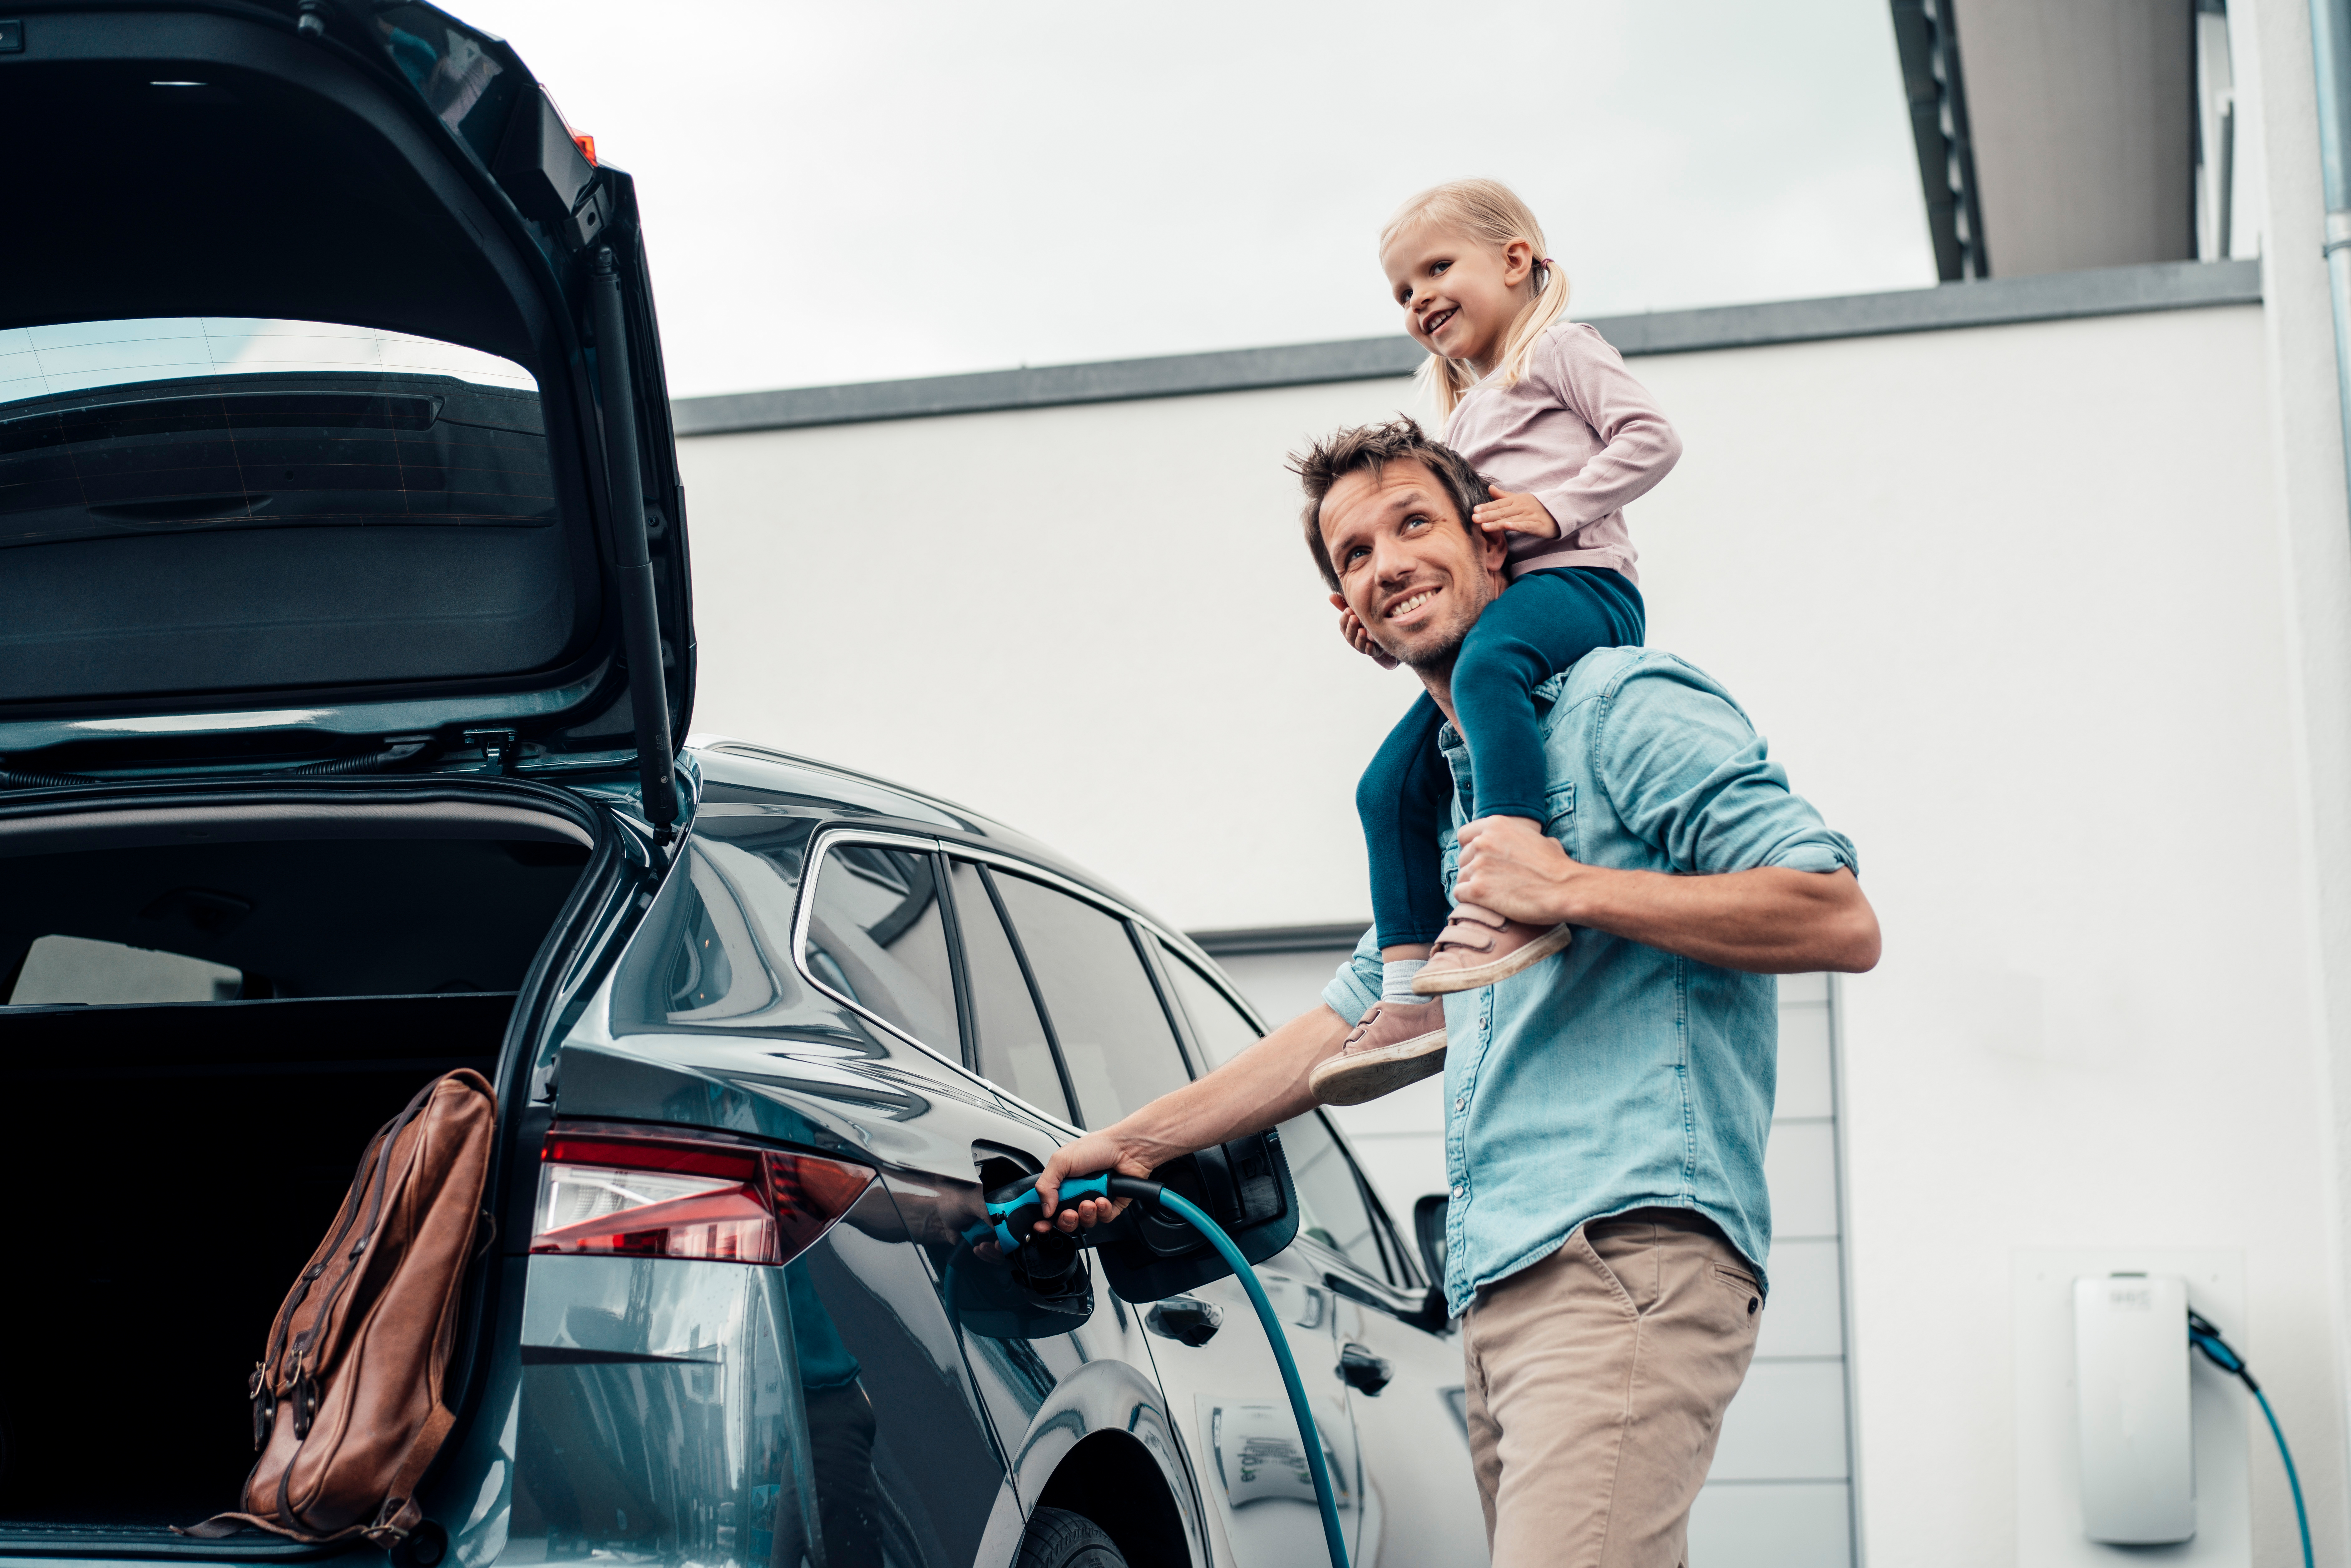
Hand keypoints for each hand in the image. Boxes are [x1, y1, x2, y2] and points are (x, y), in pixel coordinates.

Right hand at [1036, 1130, 1156, 1234]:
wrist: (1127, 1148)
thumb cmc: (1098, 1147)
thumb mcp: (1062, 1160)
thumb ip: (1046, 1184)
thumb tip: (1044, 1208)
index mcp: (1062, 1182)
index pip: (1047, 1207)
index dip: (1044, 1219)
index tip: (1043, 1224)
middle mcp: (1077, 1193)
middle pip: (1065, 1220)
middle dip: (1067, 1219)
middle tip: (1070, 1212)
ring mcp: (1094, 1200)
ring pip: (1085, 1222)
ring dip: (1086, 1214)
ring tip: (1090, 1200)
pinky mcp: (1111, 1205)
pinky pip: (1103, 1219)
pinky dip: (1103, 1211)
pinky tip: (1103, 1199)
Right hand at [1330, 593, 1400, 669]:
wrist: (1380, 633)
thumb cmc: (1363, 620)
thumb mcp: (1355, 612)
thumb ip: (1343, 605)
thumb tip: (1330, 596)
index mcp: (1347, 628)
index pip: (1343, 623)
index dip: (1345, 617)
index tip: (1349, 610)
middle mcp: (1352, 638)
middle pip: (1349, 634)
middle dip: (1351, 626)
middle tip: (1354, 618)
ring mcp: (1361, 646)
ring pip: (1358, 643)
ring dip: (1360, 637)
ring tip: (1362, 631)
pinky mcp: (1372, 651)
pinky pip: (1369, 651)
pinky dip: (1369, 648)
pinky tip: (1370, 644)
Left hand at [1453, 815, 1581, 925]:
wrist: (1565, 889)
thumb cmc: (1557, 867)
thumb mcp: (1539, 839)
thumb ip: (1520, 838)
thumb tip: (1525, 842)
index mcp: (1496, 825)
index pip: (1465, 835)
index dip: (1470, 849)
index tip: (1480, 860)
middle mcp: (1483, 841)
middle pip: (1463, 858)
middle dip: (1473, 870)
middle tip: (1491, 882)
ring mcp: (1478, 865)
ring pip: (1461, 877)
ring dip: (1473, 886)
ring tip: (1493, 895)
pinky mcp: (1477, 890)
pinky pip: (1459, 894)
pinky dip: (1470, 900)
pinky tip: (1486, 903)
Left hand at [1470, 485, 1559, 539]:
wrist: (1558, 511)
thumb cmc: (1535, 507)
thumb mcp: (1519, 499)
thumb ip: (1503, 496)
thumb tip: (1489, 488)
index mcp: (1516, 501)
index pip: (1498, 504)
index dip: (1486, 507)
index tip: (1474, 510)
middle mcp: (1521, 507)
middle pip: (1502, 512)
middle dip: (1487, 515)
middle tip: (1473, 518)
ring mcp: (1529, 516)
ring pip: (1511, 519)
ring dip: (1497, 522)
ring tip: (1484, 526)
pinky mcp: (1537, 525)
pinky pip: (1526, 526)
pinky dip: (1517, 526)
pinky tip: (1507, 527)